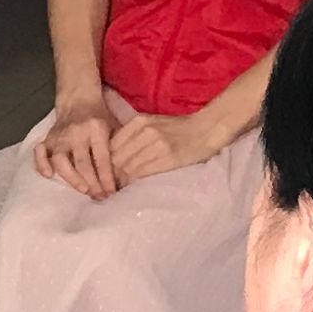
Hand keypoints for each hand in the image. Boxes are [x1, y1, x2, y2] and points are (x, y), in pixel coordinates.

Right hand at [33, 92, 126, 200]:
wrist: (79, 99)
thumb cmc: (100, 117)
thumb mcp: (114, 127)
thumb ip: (117, 148)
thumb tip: (124, 178)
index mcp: (96, 128)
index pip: (101, 158)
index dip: (106, 178)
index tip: (111, 193)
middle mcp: (76, 132)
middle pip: (82, 163)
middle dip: (92, 183)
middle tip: (100, 197)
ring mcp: (60, 136)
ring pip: (61, 160)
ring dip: (71, 178)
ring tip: (83, 190)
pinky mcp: (48, 138)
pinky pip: (40, 152)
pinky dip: (41, 164)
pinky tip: (48, 175)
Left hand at [105, 108, 220, 186]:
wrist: (207, 129)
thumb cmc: (179, 129)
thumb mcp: (153, 124)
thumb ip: (133, 135)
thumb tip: (112, 156)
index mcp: (139, 122)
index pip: (111, 145)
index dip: (105, 162)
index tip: (105, 173)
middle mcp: (146, 131)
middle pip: (116, 157)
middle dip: (110, 173)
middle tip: (108, 185)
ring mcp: (157, 145)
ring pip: (127, 167)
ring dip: (120, 180)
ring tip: (117, 189)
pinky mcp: (168, 158)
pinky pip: (142, 173)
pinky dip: (133, 182)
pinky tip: (131, 187)